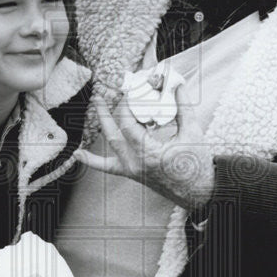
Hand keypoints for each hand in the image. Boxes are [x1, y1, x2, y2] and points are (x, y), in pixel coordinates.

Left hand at [75, 86, 214, 210]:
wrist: (199, 192)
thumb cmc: (198, 164)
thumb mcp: (193, 132)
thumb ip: (183, 106)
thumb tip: (177, 83)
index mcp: (149, 153)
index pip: (128, 123)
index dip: (127, 104)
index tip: (132, 89)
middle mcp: (136, 163)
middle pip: (115, 131)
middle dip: (109, 110)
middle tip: (106, 92)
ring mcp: (131, 170)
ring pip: (110, 144)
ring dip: (103, 123)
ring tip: (98, 103)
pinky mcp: (132, 174)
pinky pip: (108, 168)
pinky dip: (92, 161)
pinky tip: (78, 155)